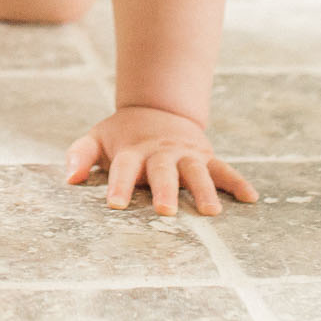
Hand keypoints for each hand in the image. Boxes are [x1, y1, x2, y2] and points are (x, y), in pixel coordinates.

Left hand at [65, 105, 256, 214]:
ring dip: (204, 190)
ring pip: (196, 171)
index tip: (114, 205)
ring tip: (211, 212)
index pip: (122, 169)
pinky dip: (237, 182)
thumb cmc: (123, 135)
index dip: (118, 185)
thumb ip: (80, 155)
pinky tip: (251, 199)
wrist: (157, 108)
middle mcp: (160, 153)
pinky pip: (224, 169)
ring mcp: (185, 154)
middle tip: (166, 211)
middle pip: (162, 172)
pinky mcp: (205, 156)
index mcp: (132, 151)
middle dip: (165, 190)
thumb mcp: (97, 138)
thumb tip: (69, 178)